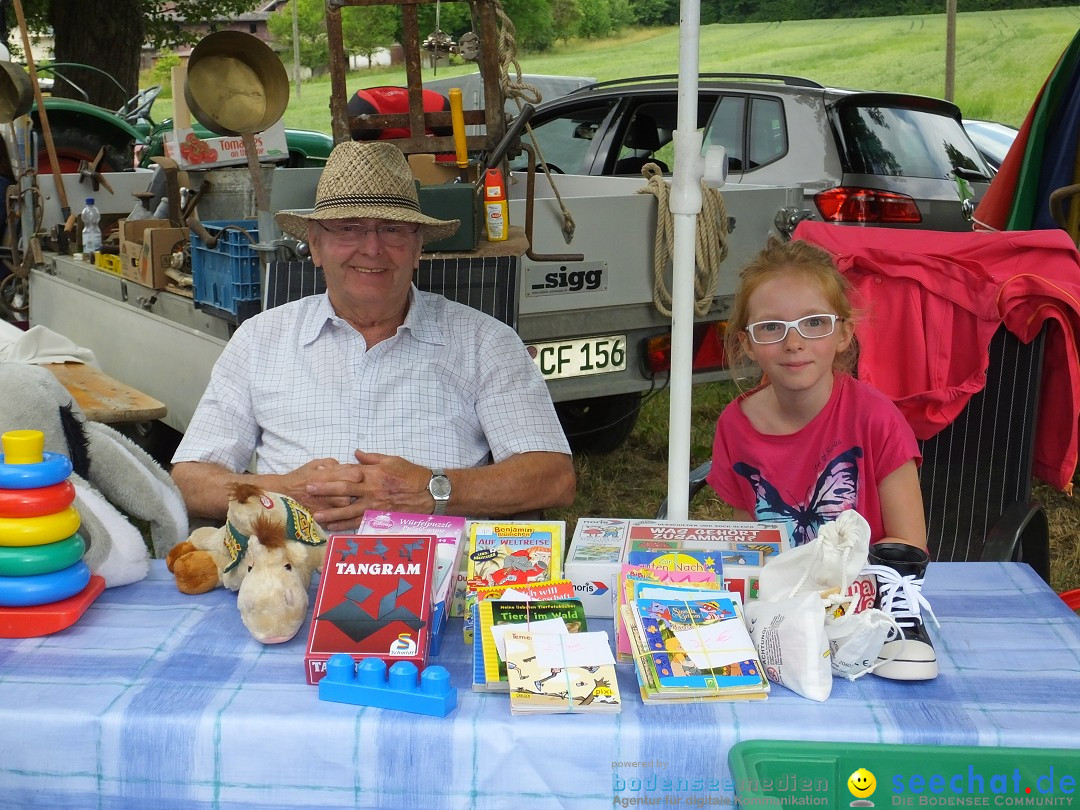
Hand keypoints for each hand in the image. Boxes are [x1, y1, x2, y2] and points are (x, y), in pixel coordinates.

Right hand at [275, 458, 361, 521]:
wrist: (281, 495)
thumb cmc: (298, 478)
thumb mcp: (313, 464)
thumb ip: (331, 463)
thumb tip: (345, 466)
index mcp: (325, 475)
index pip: (354, 474)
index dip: (357, 475)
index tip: (356, 475)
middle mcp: (326, 490)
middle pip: (352, 491)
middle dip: (353, 490)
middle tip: (352, 489)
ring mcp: (323, 506)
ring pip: (346, 505)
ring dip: (346, 502)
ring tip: (343, 500)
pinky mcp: (320, 517)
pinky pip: (336, 518)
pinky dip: (338, 515)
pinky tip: (337, 510)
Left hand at [305, 451, 429, 530]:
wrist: (429, 493)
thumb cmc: (411, 475)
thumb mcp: (392, 460)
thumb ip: (371, 458)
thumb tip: (355, 453)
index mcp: (373, 474)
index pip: (347, 472)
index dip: (331, 473)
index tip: (317, 473)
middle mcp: (371, 490)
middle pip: (343, 490)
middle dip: (324, 490)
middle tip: (308, 490)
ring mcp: (375, 506)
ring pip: (348, 511)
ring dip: (331, 514)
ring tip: (316, 516)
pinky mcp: (380, 518)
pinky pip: (359, 523)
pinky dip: (345, 526)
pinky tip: (334, 529)